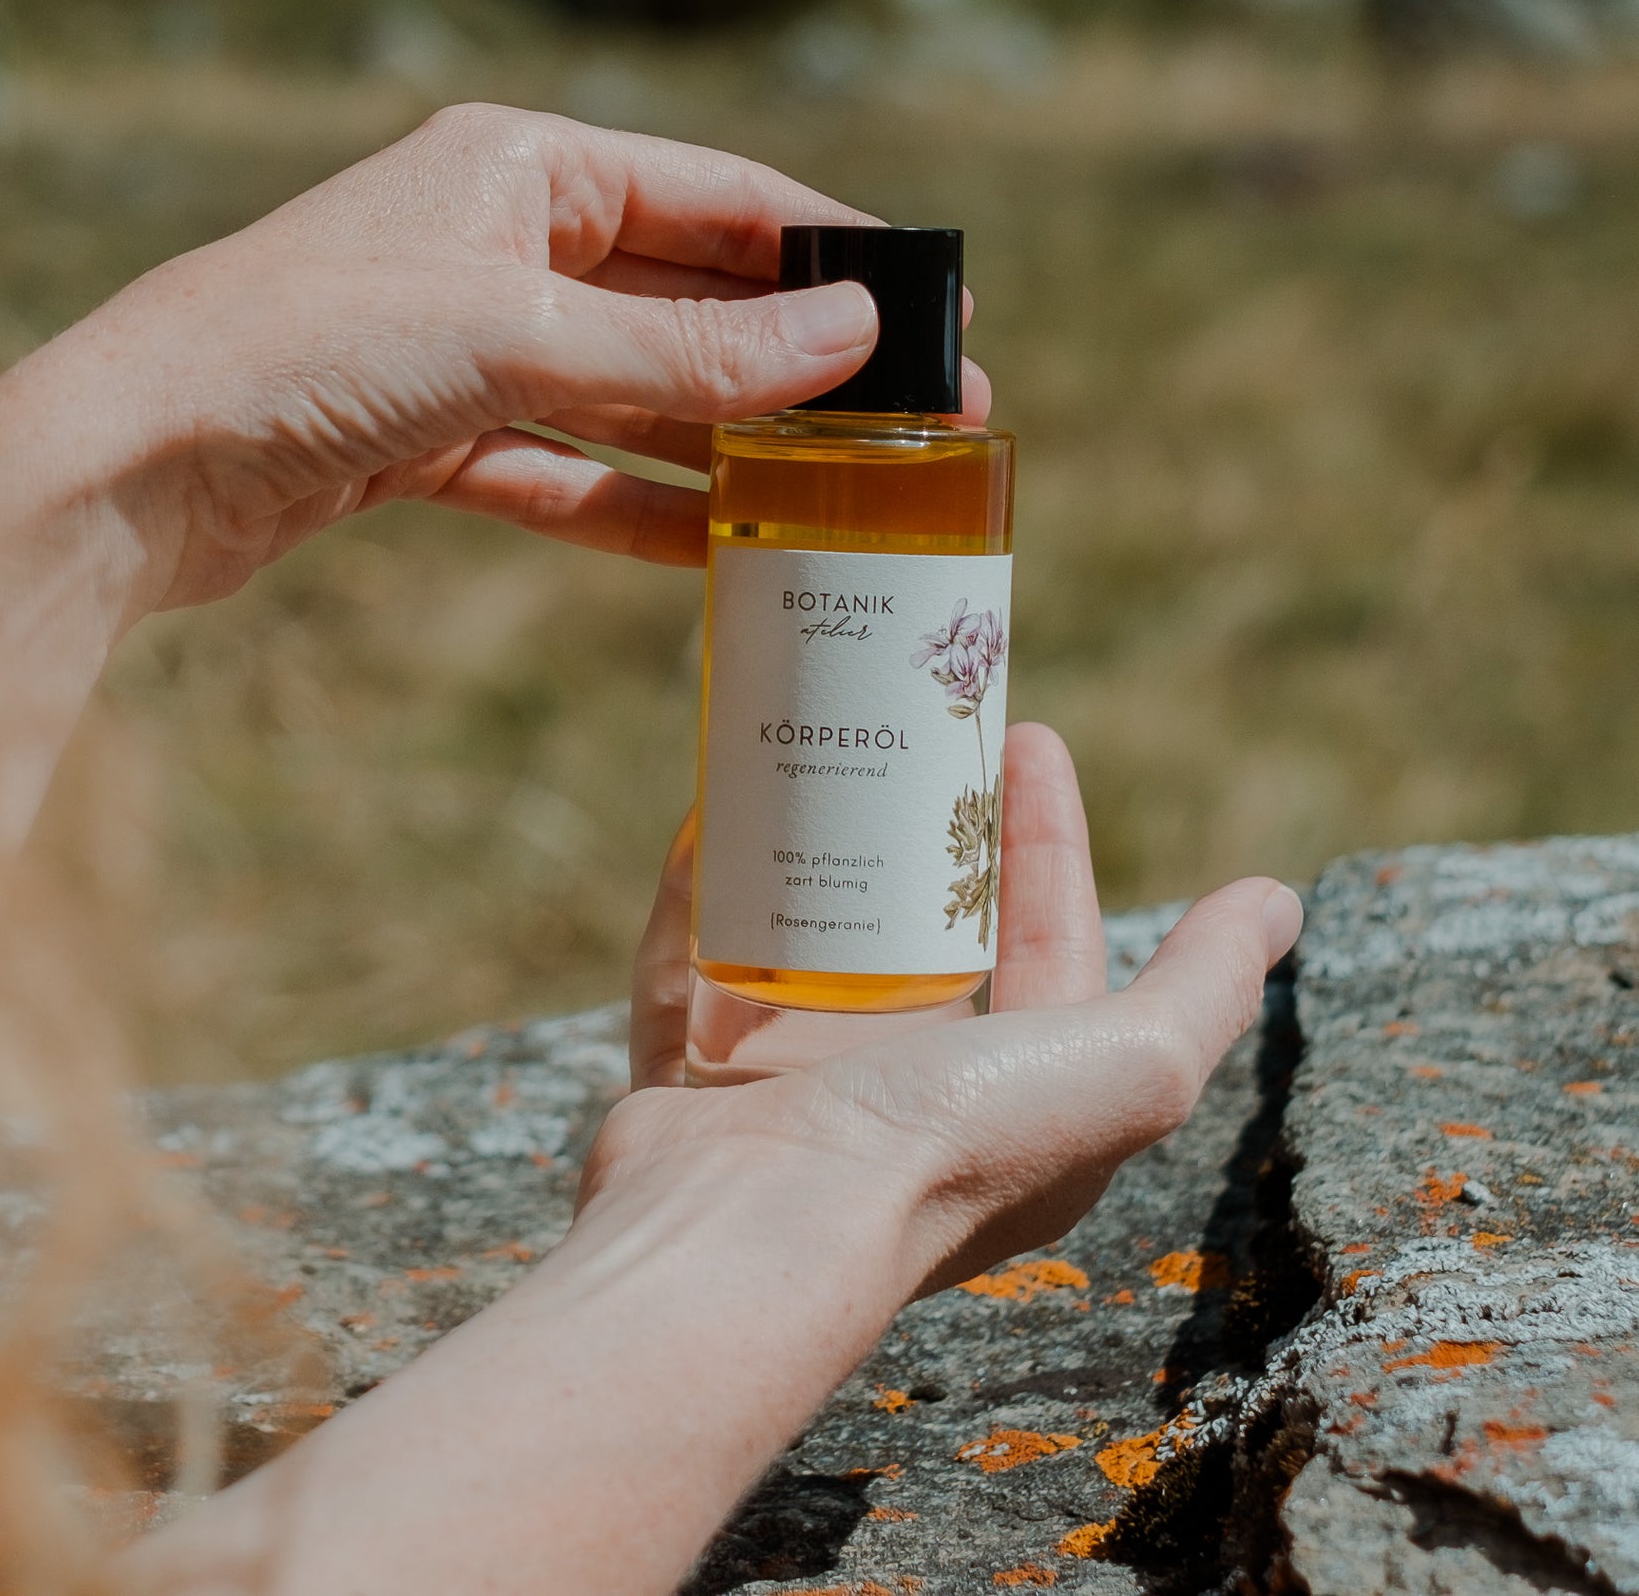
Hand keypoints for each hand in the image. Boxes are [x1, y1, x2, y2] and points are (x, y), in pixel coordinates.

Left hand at [0, 103, 990, 616]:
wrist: (123, 466)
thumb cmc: (300, 349)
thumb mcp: (517, 336)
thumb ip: (687, 347)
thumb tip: (851, 333)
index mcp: (520, 163)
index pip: (719, 195)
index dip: (833, 252)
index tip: (937, 310)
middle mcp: (498, 240)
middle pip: (686, 298)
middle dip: (797, 363)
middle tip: (919, 425)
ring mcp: (466, 344)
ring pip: (633, 392)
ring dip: (729, 442)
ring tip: (841, 494)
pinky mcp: (430, 438)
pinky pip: (566, 468)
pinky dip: (636, 505)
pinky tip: (718, 548)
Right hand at [604, 722, 1302, 1297]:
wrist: (751, 1233)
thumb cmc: (949, 1148)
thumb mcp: (1131, 1067)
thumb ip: (1206, 988)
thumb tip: (1277, 901)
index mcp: (1019, 1103)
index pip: (1050, 941)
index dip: (1048, 837)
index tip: (1025, 736)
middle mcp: (910, 1101)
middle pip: (926, 931)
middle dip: (931, 830)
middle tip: (920, 732)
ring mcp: (792, 1091)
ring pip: (805, 941)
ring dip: (813, 850)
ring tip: (812, 750)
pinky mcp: (688, 1079)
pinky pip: (690, 963)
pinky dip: (698, 894)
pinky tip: (706, 818)